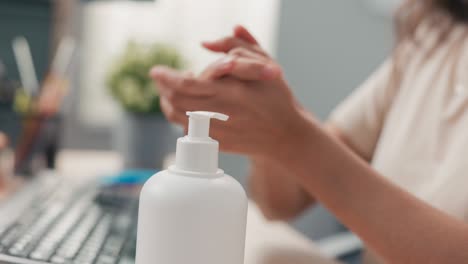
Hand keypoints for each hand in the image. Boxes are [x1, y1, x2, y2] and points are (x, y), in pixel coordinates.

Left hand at [150, 26, 311, 159]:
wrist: (286, 135)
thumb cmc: (277, 98)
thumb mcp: (264, 65)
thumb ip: (236, 47)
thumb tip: (205, 43)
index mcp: (231, 93)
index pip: (186, 85)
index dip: (166, 77)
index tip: (156, 70)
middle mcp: (221, 114)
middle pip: (176, 102)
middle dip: (163, 88)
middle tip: (161, 78)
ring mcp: (217, 132)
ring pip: (178, 117)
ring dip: (168, 102)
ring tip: (169, 91)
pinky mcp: (217, 143)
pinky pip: (187, 130)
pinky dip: (178, 116)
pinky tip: (183, 106)